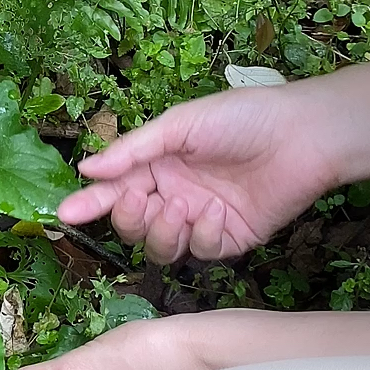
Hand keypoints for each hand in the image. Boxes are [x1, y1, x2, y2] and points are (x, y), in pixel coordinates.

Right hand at [59, 82, 336, 262]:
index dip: (89, 202)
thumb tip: (86, 168)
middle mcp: (174, 194)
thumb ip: (133, 150)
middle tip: (141, 198)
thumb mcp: (180, 124)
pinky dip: (202, 234)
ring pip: (160, 246)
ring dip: (162, 231)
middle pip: (132, 224)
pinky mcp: (228, 240)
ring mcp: (200, 220)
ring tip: (180, 207)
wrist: (303, 136)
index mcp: (158, 165)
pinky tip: (218, 212)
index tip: (66, 213)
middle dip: (128, 217)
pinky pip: (200, 251)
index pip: (114, 189)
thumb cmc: (242, 118)